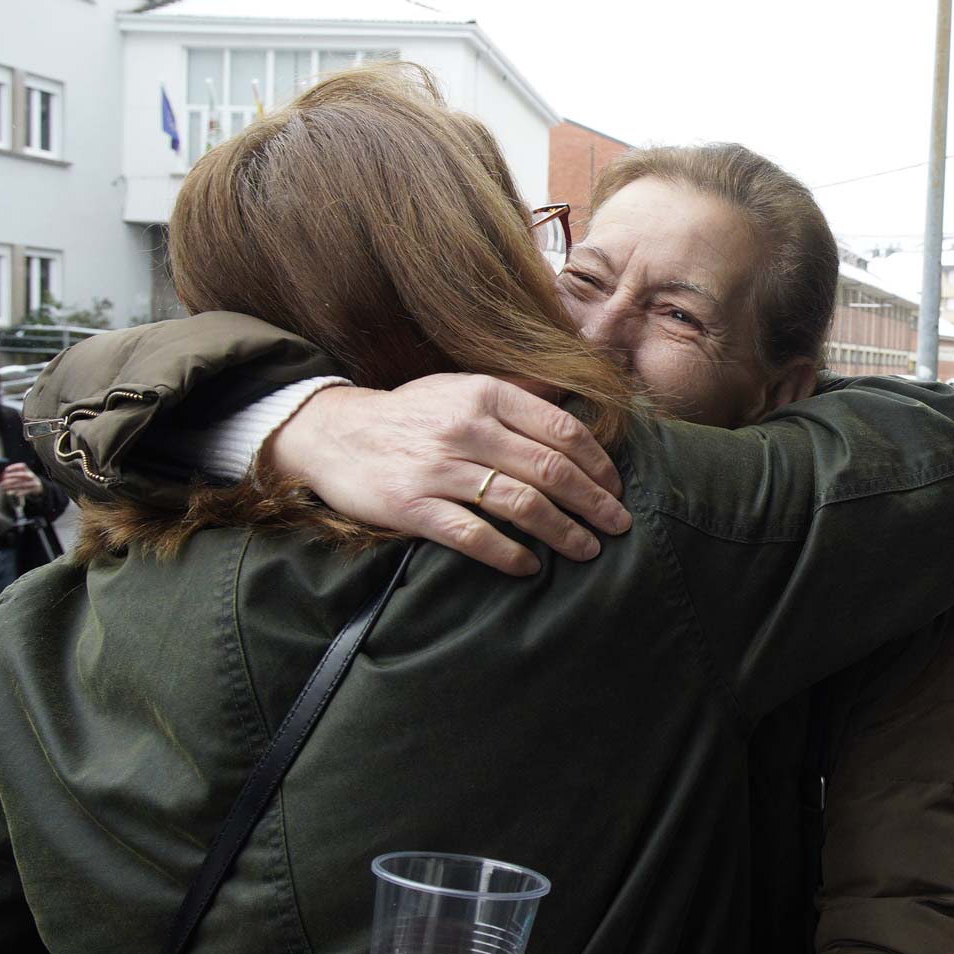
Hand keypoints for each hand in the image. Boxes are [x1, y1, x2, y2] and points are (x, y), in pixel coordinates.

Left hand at [0, 462, 42, 498]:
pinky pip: (27, 491)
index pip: (22, 466)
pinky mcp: (35, 489)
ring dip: (13, 487)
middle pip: (22, 475)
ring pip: (23, 484)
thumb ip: (14, 475)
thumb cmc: (26, 481)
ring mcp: (34, 482)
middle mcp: (31, 475)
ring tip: (5, 489)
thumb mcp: (22, 476)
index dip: (14, 467)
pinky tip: (15, 494)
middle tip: (3, 481)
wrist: (39, 487)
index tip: (6, 470)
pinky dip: (21, 492)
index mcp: (27, 470)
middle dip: (12, 477)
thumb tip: (2, 477)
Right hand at [265, 375, 631, 576]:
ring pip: (521, 503)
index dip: (597, 463)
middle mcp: (467, 427)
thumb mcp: (459, 386)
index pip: (561, 429)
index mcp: (485, 394)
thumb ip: (514, 390)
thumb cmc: (409, 414)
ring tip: (587, 549)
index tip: (616, 488)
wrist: (335, 435)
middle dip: (593, 502)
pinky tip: (530, 567)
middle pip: (550, 469)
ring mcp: (439, 468)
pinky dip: (508, 554)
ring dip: (563, 531)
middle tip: (618, 525)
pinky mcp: (413, 506)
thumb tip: (571, 389)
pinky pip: (473, 535)